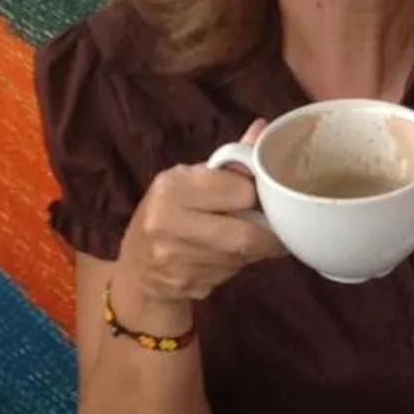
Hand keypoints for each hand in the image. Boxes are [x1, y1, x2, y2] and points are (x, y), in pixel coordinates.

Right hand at [114, 121, 287, 315]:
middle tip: (277, 231)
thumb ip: (230, 162)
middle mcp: (167, 221)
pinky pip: (228, 275)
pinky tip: (226, 259)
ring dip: (253, 252)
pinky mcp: (184, 284)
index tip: (261, 197)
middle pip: (245, 235)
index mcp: (172, 186)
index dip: (256, 195)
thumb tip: (263, 129)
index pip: (240, 191)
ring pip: (240, 258)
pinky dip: (236, 267)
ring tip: (249, 241)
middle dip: (268, 235)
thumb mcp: (191, 181)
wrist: (137, 267)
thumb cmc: (170, 213)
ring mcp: (173, 258)